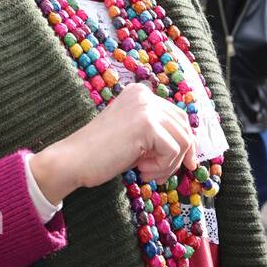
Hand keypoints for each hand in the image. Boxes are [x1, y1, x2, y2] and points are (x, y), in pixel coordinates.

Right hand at [29, 82, 198, 205]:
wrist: (75, 159)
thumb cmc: (102, 153)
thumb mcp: (135, 135)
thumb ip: (157, 132)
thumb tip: (192, 149)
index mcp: (140, 93)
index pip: (177, 116)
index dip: (184, 142)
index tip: (182, 164)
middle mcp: (145, 94)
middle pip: (184, 126)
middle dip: (181, 155)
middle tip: (159, 173)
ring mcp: (146, 107)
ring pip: (183, 140)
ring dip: (169, 165)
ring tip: (147, 173)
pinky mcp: (147, 124)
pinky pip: (174, 152)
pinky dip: (162, 168)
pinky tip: (141, 170)